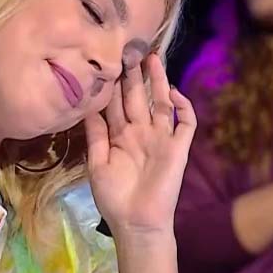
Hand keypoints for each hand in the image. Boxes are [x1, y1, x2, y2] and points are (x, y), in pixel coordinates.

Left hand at [84, 53, 196, 235]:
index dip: (113, 85)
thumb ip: (95, 136)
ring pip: (161, 103)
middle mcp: (141, 132)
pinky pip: (186, 123)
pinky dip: (184, 107)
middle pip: (138, 97)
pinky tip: (174, 93)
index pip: (116, 104)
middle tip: (130, 50)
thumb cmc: (114, 197)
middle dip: (135, 75)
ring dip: (159, 82)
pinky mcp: (179, 148)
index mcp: (120, 136)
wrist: (136, 223)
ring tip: (153, 58)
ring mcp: (161, 138)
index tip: (106, 62)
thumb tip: (86, 107)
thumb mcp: (96, 164)